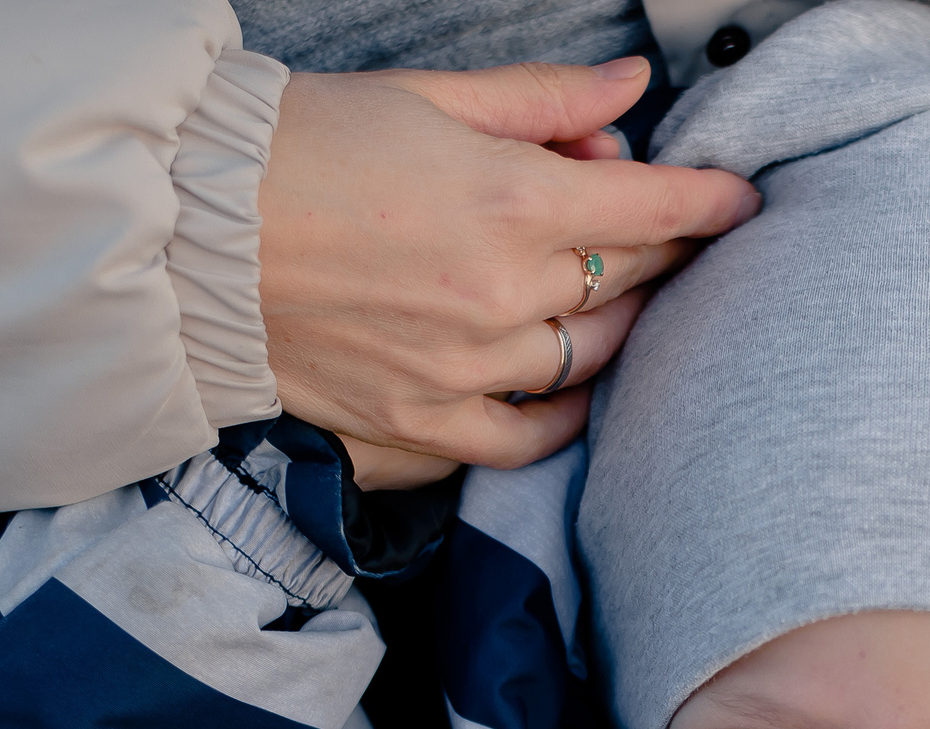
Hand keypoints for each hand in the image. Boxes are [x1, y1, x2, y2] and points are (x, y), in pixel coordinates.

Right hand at [259, 59, 761, 471]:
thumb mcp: (429, 98)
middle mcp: (499, 295)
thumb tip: (629, 87)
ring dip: (617, 325)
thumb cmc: (300, 147)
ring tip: (616, 299)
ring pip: (588, 355)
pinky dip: (562, 416)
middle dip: (659, 251)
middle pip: (627, 279)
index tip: (739, 202)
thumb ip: (541, 102)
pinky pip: (524, 439)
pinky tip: (575, 391)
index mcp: (510, 201)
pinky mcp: (419, 422)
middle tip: (662, 234)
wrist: (190, 230)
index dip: (708, 201)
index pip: (651, 205)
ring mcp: (463, 369)